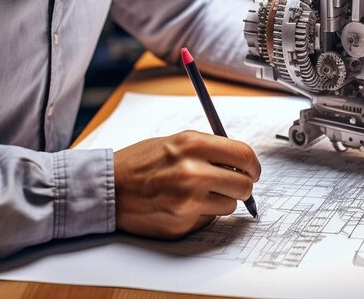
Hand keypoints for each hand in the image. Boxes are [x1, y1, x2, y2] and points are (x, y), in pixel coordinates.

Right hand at [113, 130, 260, 238]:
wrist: (110, 187)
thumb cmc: (141, 161)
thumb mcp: (176, 141)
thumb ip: (208, 149)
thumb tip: (240, 161)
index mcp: (192, 145)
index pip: (243, 155)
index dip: (253, 165)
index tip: (253, 169)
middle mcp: (193, 172)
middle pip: (244, 185)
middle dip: (243, 185)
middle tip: (235, 183)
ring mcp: (188, 201)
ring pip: (229, 205)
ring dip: (221, 199)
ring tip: (199, 191)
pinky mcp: (182, 223)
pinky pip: (209, 219)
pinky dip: (203, 212)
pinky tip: (184, 204)